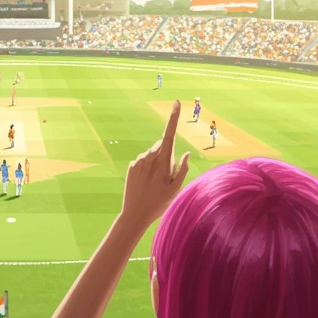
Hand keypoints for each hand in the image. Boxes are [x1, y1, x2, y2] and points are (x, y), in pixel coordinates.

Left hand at [121, 100, 189, 230]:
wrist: (134, 214)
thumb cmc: (159, 203)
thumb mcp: (176, 188)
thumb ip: (182, 168)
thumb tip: (186, 152)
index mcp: (163, 162)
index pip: (169, 135)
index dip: (173, 118)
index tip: (175, 103)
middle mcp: (150, 157)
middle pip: (162, 146)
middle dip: (166, 154)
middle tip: (165, 177)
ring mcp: (139, 161)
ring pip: (152, 154)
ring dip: (156, 162)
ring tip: (154, 182)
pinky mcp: (131, 166)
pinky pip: (143, 161)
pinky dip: (147, 167)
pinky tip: (146, 182)